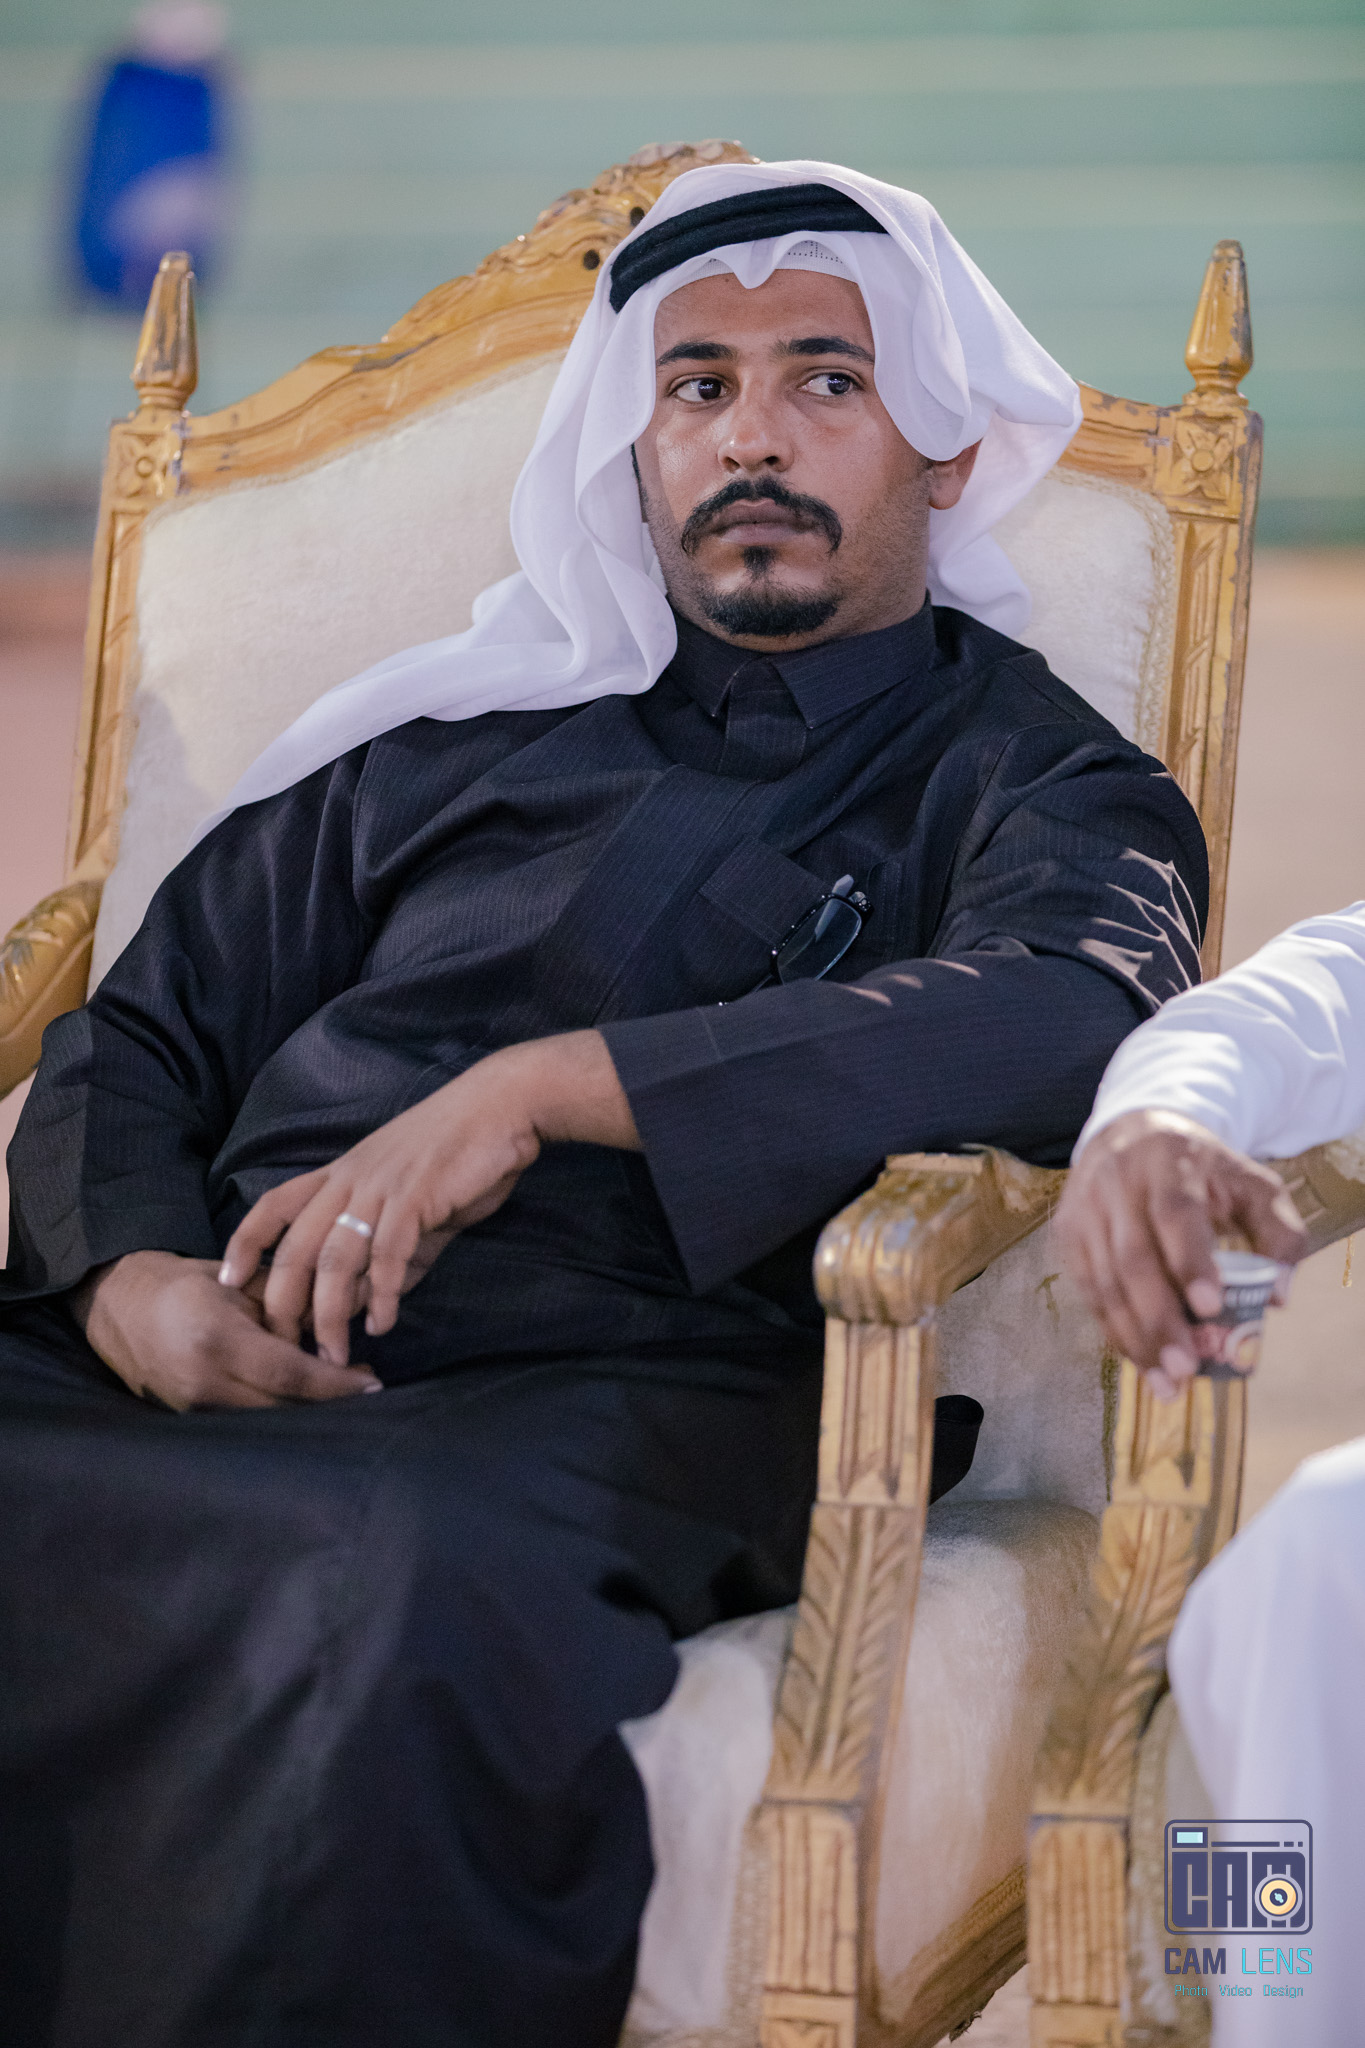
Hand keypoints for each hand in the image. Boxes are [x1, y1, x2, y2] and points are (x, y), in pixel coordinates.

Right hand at [73, 1249, 382, 1409]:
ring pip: (269, 1421)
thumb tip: (344, 1321)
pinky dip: (280, 1412)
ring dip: (309, 1411)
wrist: (121, 1308)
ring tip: (344, 1389)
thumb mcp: (242, 1282)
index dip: (336, 1384)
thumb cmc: (188, 1285)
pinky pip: (247, 1422)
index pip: (291, 1374)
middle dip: (331, 1402)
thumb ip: (290, 1304)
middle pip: (285, 1408)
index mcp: (218, 1340)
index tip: (373, 1382)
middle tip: (368, 1385)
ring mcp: (194, 1408)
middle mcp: (205, 1382)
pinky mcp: (190, 1420)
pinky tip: (304, 1398)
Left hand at [218, 1030, 638, 1367]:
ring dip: (330, 1312)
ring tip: (335, 1352)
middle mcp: (350, 1178)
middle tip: (287, 1345)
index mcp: (340, 1173)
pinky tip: (384, 1322)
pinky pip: (387, 1253)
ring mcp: (381, 1186)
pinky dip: (382, 1293)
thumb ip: (390, 1254)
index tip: (228, 1281)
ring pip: (335, 1256)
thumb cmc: (459, 1154)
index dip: (246, 1242)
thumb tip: (370, 1304)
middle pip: (296, 1246)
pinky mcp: (416, 1196)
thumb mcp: (413, 1207)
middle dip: (284, 1302)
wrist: (501, 1107)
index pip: (273, 1206)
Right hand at [1055, 1109, 1306, 1400]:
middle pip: (1132, 1257)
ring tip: (1167, 1381)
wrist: (1131, 1130)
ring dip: (1135, 1336)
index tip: (1211, 1307)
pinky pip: (1087, 1290)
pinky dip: (1114, 1329)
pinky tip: (1141, 1359)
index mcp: (1167, 1159)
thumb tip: (1275, 1295)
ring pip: (1104, 1280)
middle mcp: (1116, 1181)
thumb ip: (1278, 1233)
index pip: (1175, 1212)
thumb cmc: (1201, 1168)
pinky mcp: (1067, 1233)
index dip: (1190, 1260)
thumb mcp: (1251, 1183)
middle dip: (1159, 1318)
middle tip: (1187, 1365)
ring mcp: (1085, 1208)